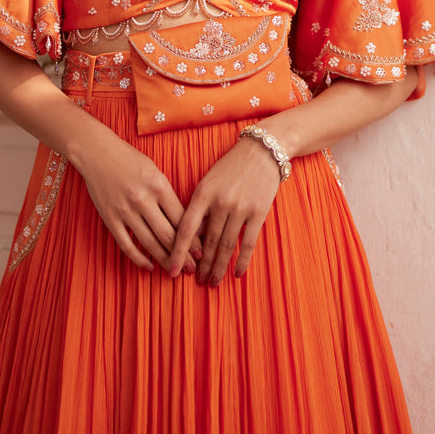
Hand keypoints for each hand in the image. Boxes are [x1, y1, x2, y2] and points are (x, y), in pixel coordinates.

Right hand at [77, 134, 194, 273]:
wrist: (96, 152)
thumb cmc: (129, 159)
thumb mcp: (154, 171)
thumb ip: (167, 196)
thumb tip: (184, 222)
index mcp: (158, 185)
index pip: (181, 218)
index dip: (193, 238)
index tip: (201, 250)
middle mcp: (142, 199)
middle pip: (167, 235)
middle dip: (183, 255)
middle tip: (192, 268)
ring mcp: (125, 210)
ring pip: (149, 243)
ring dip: (164, 260)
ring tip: (175, 271)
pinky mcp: (110, 219)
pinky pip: (127, 245)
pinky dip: (139, 259)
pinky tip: (149, 266)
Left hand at [168, 137, 281, 285]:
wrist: (262, 151)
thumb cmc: (230, 167)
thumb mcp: (208, 182)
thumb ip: (199, 207)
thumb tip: (192, 238)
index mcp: (202, 193)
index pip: (186, 229)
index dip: (178, 252)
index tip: (172, 271)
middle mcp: (220, 202)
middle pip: (207, 242)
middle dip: (201, 266)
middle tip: (197, 282)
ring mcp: (240, 208)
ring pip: (226, 245)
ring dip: (219, 267)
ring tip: (214, 282)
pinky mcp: (258, 213)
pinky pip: (248, 242)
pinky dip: (242, 261)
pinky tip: (236, 274)